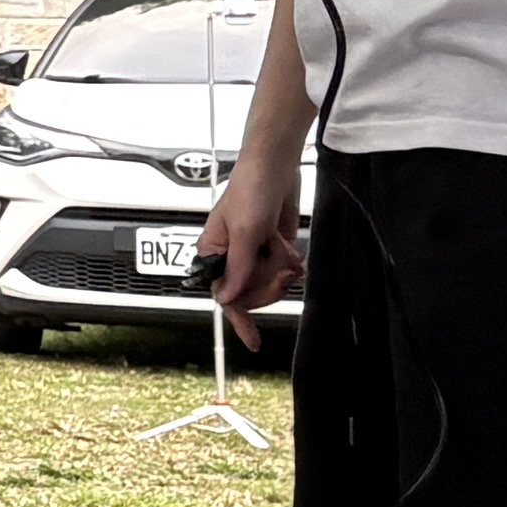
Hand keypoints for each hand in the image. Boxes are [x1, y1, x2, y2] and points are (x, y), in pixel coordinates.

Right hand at [204, 160, 308, 339]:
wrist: (276, 165)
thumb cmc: (251, 188)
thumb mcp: (244, 231)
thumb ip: (237, 267)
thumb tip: (226, 299)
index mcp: (213, 252)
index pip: (224, 294)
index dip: (239, 319)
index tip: (253, 341)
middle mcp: (232, 255)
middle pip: (251, 292)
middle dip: (271, 283)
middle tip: (284, 272)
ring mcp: (254, 251)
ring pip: (271, 281)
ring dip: (284, 269)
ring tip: (288, 254)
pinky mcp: (273, 246)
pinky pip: (284, 269)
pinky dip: (292, 262)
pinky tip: (293, 250)